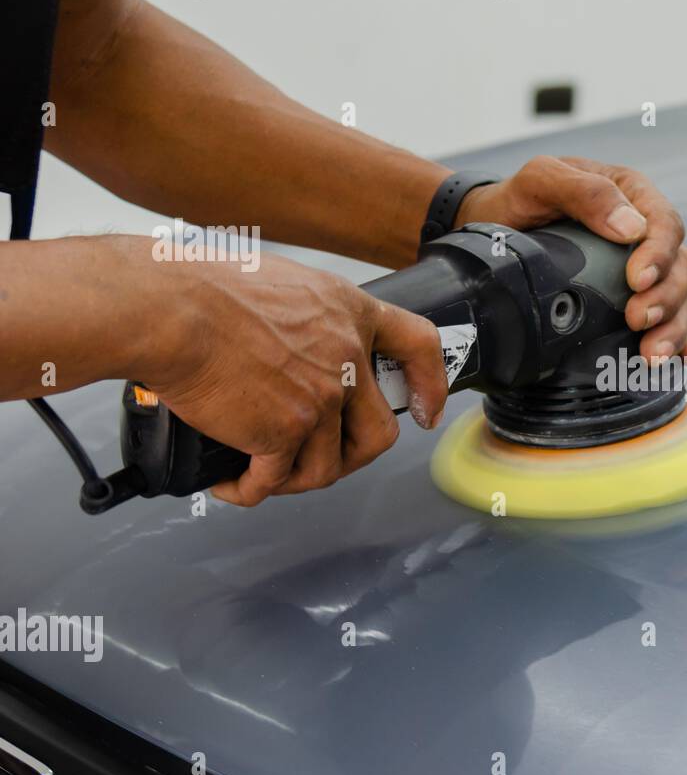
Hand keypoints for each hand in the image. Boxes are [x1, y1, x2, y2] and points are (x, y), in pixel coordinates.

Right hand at [146, 250, 447, 505]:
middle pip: (379, 431)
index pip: (419, 346)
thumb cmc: (202, 288)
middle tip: (323, 459)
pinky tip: (233, 482)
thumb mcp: (283, 285)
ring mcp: (321, 398)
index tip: (429, 411)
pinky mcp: (284, 432)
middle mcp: (347, 356)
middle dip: (351, 456)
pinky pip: (274, 481)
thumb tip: (296, 348)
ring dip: (294, 478)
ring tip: (263, 473)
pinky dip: (249, 489)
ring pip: (326, 466)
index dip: (430, 385)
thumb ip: (307, 320)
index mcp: (350, 312)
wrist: (167, 310)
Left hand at [454, 156, 686, 360]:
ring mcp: (644, 269)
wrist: (494, 227)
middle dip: (666, 299)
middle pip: (681, 267)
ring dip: (673, 328)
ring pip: (681, 297)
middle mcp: (645, 234)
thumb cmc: (520, 199)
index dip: (659, 255)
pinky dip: (682, 342)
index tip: (637, 280)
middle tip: (638, 320)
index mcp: (632, 196)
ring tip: (651, 354)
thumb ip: (585, 192)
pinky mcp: (635, 300)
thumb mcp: (542, 180)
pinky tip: (681, 362)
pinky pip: (670, 321)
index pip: (666, 224)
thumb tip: (631, 229)